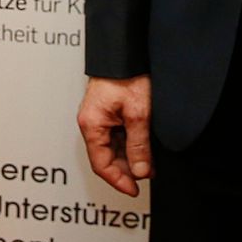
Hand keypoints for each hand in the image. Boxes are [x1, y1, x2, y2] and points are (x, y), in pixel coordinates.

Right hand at [77, 75, 152, 196]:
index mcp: (91, 124)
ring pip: (113, 147)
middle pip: (106, 157)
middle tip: (147, 175)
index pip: (101, 164)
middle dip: (127, 169)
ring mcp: (100, 116)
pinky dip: (130, 143)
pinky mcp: (108, 110)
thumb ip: (139, 145)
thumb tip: (140, 171)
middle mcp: (92, 121)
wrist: (126, 51)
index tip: (134, 189)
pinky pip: (117, 135)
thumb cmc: (127, 75)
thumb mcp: (138, 114)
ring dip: (130, 157)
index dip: (118, 181)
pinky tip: (144, 146)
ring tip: (149, 162)